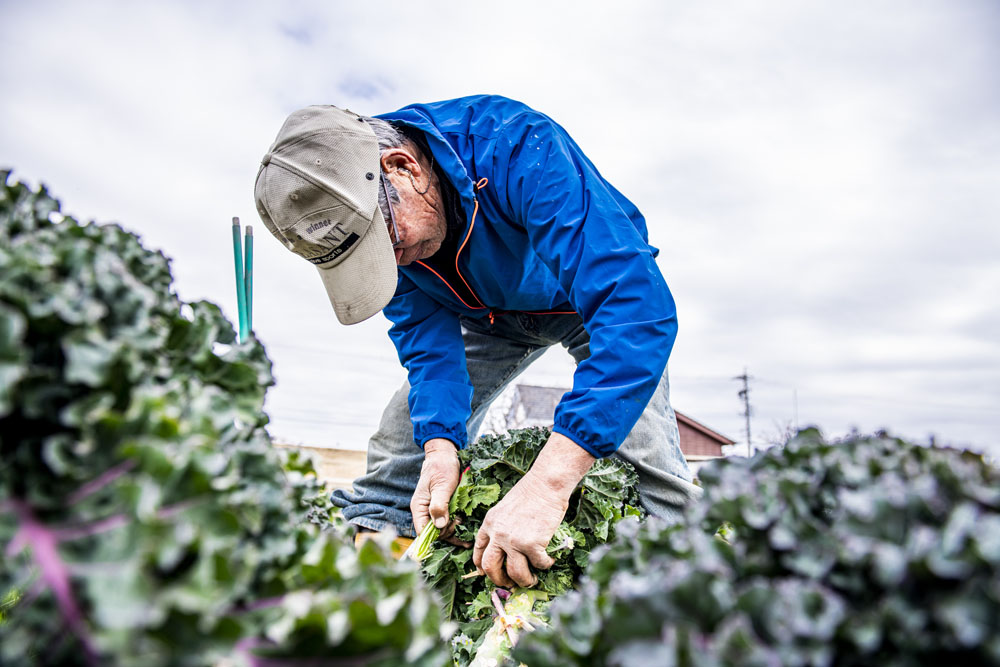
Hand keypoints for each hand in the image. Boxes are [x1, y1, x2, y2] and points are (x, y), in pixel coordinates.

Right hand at [410, 438, 459, 534]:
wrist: (445, 456)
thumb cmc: (442, 467)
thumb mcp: (442, 486)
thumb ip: (439, 506)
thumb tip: (439, 526)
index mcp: (419, 507)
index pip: (422, 531)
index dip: (436, 534)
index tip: (450, 526)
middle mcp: (424, 511)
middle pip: (433, 533)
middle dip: (447, 531)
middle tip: (459, 521)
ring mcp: (433, 511)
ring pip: (441, 530)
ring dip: (453, 529)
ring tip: (463, 522)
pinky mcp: (442, 509)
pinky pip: (447, 523)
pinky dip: (455, 526)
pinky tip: (464, 527)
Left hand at [473, 432, 594, 587]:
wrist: (545, 484)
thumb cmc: (530, 493)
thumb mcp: (505, 509)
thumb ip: (501, 527)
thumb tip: (505, 548)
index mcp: (489, 524)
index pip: (478, 552)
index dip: (482, 567)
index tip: (488, 574)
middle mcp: (498, 534)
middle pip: (490, 567)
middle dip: (499, 580)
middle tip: (510, 584)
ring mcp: (514, 540)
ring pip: (514, 573)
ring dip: (524, 581)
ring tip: (532, 580)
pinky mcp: (533, 544)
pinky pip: (538, 564)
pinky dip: (545, 566)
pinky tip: (549, 560)